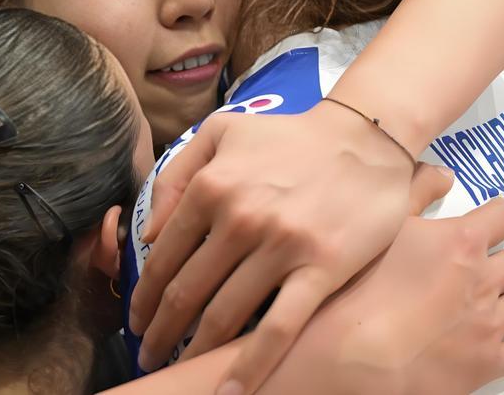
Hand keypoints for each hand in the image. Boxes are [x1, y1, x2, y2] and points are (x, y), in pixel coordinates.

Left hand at [129, 102, 413, 386]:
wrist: (365, 139)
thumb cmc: (288, 138)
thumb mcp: (221, 133)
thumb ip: (177, 175)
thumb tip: (149, 233)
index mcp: (211, 187)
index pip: (163, 258)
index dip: (144, 297)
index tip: (137, 321)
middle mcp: (239, 218)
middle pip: (185, 294)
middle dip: (160, 332)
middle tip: (150, 355)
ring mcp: (280, 246)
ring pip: (224, 316)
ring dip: (194, 352)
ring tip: (180, 372)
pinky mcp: (321, 269)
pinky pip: (279, 327)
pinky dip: (251, 365)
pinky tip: (230, 391)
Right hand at [264, 186, 503, 394]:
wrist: (351, 360)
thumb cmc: (354, 292)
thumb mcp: (377, 228)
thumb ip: (413, 193)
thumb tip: (441, 174)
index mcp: (460, 241)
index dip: (503, 212)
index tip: (501, 215)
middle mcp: (483, 279)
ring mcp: (489, 324)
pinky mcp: (487, 363)